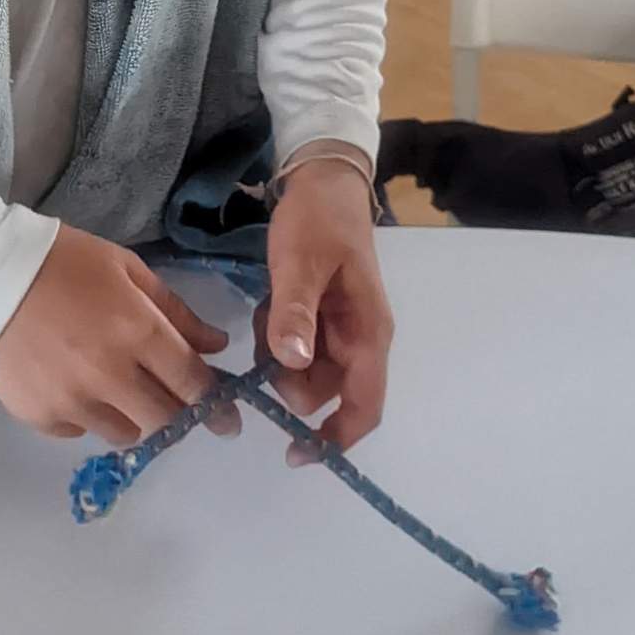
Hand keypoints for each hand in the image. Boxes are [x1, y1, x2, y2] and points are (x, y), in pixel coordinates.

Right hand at [0, 221, 239, 447]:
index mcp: (138, 332)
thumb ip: (175, 312)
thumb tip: (215, 347)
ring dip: (131, 415)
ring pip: (124, 433)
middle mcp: (110, 376)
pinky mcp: (40, 417)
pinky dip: (86, 415)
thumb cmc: (62, 261)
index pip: (192, 384)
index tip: (226, 418)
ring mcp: (73, 402)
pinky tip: (72, 383)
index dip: (216, 404)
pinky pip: (80, 431)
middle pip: (164, 419)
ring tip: (112, 384)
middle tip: (167, 396)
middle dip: (176, 411)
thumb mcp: (126, 269)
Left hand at [256, 161, 394, 462]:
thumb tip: (293, 365)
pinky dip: (276, 332)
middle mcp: (360, 340)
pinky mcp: (320, 317)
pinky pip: (294, 346)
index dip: (335, 440)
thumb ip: (296, 312)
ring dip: (278, 351)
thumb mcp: (300, 262)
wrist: (323, 180)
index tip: (295, 453)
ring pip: (303, 370)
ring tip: (269, 306)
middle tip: (266, 331)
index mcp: (368, 334)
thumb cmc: (318, 220)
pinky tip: (269, 299)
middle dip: (288, 376)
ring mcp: (340, 329)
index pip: (364, 407)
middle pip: (323, 391)